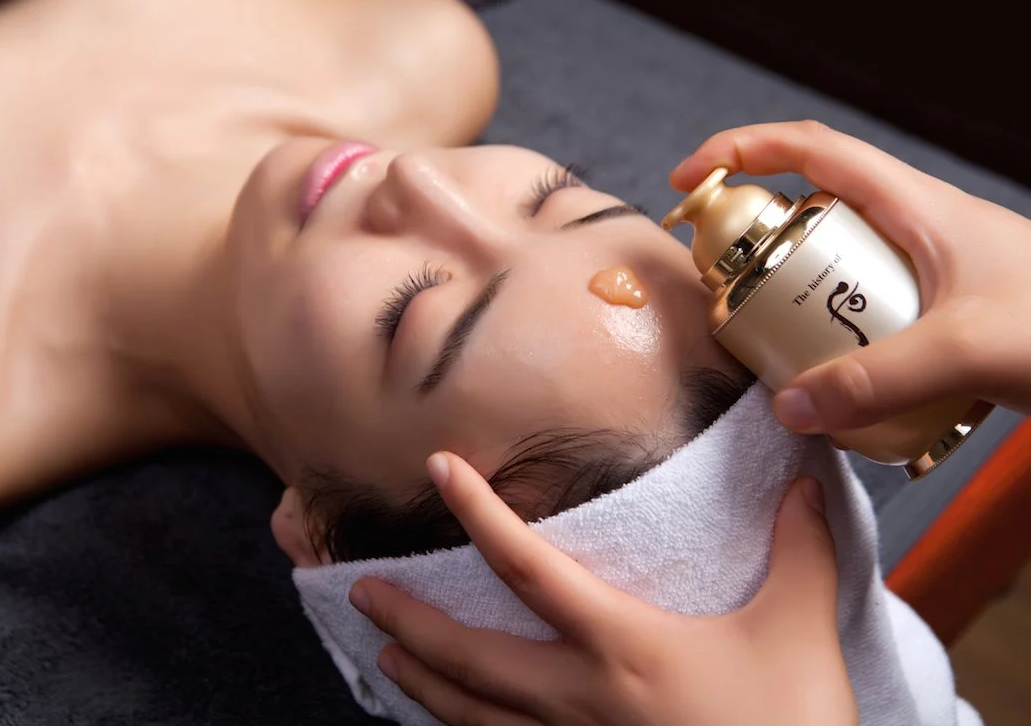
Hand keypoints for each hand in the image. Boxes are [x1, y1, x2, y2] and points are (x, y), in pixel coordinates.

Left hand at [349, 452, 855, 725]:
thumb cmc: (790, 725)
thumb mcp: (800, 632)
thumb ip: (800, 551)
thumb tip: (807, 482)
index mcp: (622, 644)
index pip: (529, 566)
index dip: (479, 513)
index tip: (441, 469)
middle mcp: (580, 697)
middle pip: (470, 656)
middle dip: (410, 620)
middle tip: (362, 590)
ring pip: (472, 718)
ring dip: (422, 684)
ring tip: (386, 655)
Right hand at [672, 120, 1030, 433]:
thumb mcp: (968, 349)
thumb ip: (874, 379)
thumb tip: (785, 407)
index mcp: (915, 206)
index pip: (811, 151)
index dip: (740, 151)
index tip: (687, 181)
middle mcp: (915, 229)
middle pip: (810, 210)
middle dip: (754, 240)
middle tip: (723, 284)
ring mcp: (927, 272)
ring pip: (834, 268)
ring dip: (793, 299)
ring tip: (770, 345)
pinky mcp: (939, 314)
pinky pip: (863, 313)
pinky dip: (833, 340)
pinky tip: (833, 385)